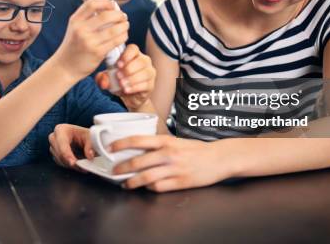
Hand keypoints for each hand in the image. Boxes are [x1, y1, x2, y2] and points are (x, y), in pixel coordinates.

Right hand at [48, 124, 93, 169]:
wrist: (80, 136)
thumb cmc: (83, 134)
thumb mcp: (90, 136)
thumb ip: (90, 146)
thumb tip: (89, 156)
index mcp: (61, 129)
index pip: (62, 144)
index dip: (67, 154)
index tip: (73, 163)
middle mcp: (54, 137)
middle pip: (59, 153)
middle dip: (71, 162)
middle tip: (82, 167)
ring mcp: (52, 146)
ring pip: (60, 160)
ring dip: (71, 165)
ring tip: (83, 166)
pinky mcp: (54, 154)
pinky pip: (61, 163)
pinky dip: (69, 165)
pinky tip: (77, 164)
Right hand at [52, 0, 128, 80]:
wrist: (65, 67)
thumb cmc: (73, 46)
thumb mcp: (75, 28)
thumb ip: (87, 18)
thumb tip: (109, 8)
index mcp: (75, 20)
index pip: (92, 3)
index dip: (106, 2)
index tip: (113, 6)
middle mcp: (81, 29)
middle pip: (106, 15)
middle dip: (119, 14)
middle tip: (123, 17)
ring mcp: (89, 41)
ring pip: (114, 29)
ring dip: (124, 26)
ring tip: (125, 25)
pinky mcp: (97, 52)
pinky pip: (116, 41)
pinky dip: (123, 36)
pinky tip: (124, 36)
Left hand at [95, 44, 155, 110]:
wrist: (128, 96)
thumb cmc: (118, 82)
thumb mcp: (108, 79)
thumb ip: (102, 78)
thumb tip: (102, 81)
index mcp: (133, 55)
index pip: (133, 49)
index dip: (127, 55)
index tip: (118, 64)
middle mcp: (144, 61)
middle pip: (141, 60)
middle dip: (129, 68)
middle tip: (119, 76)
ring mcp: (149, 72)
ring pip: (146, 72)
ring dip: (132, 78)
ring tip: (122, 84)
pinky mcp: (151, 85)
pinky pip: (146, 84)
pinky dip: (135, 87)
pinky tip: (127, 90)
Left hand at [110, 135, 228, 191]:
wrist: (218, 158)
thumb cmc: (196, 149)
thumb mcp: (176, 140)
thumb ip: (159, 144)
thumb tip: (137, 148)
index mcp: (166, 141)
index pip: (138, 140)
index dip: (121, 144)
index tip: (110, 148)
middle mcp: (168, 154)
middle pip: (138, 161)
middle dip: (122, 167)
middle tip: (113, 171)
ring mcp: (174, 169)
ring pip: (146, 177)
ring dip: (132, 182)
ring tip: (125, 184)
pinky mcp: (180, 182)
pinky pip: (159, 187)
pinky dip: (149, 188)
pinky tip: (146, 187)